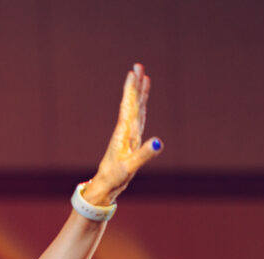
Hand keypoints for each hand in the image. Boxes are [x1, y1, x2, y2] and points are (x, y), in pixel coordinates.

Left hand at [85, 64, 161, 206]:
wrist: (104, 186)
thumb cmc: (115, 178)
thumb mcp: (130, 168)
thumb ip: (144, 155)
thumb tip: (159, 142)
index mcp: (123, 133)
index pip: (129, 106)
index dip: (132, 90)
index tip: (133, 73)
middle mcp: (125, 131)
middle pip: (132, 103)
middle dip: (136, 85)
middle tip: (138, 66)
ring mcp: (128, 135)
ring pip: (136, 109)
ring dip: (139, 93)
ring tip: (143, 77)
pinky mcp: (131, 141)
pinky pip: (138, 118)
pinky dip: (141, 107)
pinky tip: (143, 101)